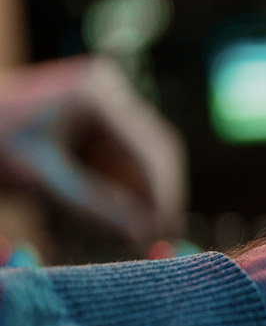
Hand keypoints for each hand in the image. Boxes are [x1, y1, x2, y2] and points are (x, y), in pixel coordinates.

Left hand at [0, 56, 186, 254]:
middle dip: (154, 194)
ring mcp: (103, 98)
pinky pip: (122, 154)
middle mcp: (108, 89)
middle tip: (156, 236)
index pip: (152, 150)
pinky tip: (114, 211)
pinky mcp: (95, 113)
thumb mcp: (41, 181)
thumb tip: (141, 235)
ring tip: (133, 230)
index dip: (163, 193)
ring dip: (139, 192)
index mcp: (98, 96)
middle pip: (154, 149)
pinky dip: (120, 184)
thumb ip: (94, 207)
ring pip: (141, 155)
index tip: (165, 230)